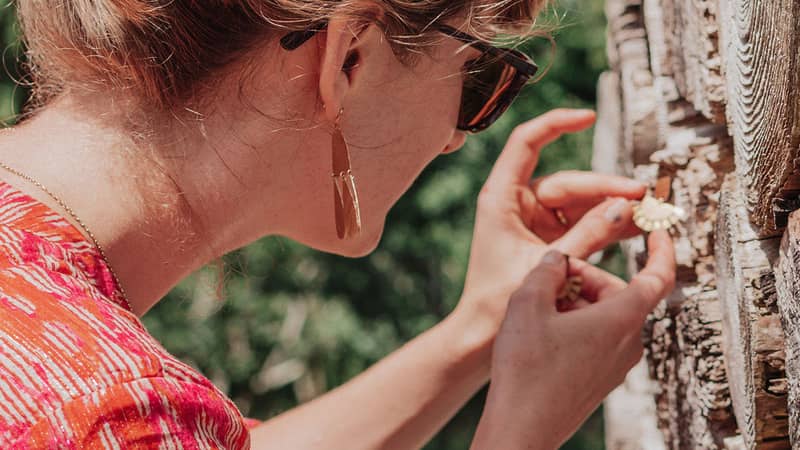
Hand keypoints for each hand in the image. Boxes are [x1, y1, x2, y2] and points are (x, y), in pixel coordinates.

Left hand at [454, 109, 646, 345]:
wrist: (482, 337)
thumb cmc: (498, 301)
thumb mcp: (548, 264)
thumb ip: (588, 235)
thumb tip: (626, 207)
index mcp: (501, 197)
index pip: (527, 143)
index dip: (557, 124)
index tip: (587, 117)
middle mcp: (517, 203)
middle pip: (569, 182)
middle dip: (606, 190)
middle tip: (643, 199)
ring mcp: (534, 222)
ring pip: (581, 205)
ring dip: (612, 210)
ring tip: (648, 214)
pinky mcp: (549, 241)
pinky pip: (583, 225)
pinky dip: (606, 228)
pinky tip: (636, 228)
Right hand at [470, 232, 675, 449]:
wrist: (522, 427)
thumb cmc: (527, 367)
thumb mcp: (528, 304)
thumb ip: (546, 269)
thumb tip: (556, 258)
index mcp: (622, 319)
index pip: (658, 275)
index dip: (661, 248)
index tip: (658, 229)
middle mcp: (628, 342)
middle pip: (618, 292)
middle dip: (587, 277)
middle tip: (550, 276)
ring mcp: (616, 364)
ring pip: (604, 315)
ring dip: (576, 301)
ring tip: (537, 306)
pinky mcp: (600, 378)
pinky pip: (596, 338)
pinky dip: (574, 323)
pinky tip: (540, 329)